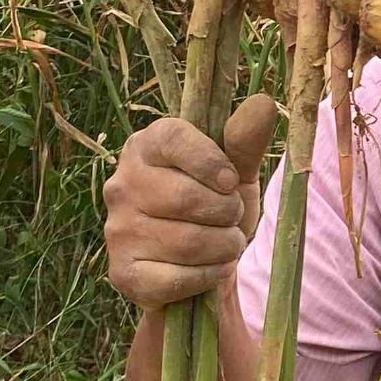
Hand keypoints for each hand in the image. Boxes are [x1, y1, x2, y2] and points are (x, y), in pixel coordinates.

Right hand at [103, 95, 278, 307]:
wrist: (202, 267)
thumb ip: (244, 141)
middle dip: (227, 213)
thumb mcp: (236, 173)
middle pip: (186, 198)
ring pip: (187, 242)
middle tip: (231, 217)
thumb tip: (263, 103)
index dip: (212, 162)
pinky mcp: (124, 273)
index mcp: (145, 147)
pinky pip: (177, 278)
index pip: (174, 139)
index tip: (231, 181)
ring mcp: (117, 230)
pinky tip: (212, 270)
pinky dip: (208, 276)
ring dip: (224, 247)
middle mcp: (121, 185)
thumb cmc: (216, 209)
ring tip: (226, 244)